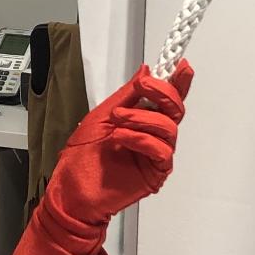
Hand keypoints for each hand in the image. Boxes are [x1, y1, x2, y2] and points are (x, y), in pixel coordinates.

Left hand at [43, 60, 194, 232]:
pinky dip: (142, 139)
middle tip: (142, 88)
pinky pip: (161, 151)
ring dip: (143, 117)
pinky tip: (122, 138)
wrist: (72, 189)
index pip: (167, 98)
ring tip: (118, 119)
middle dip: (162, 93)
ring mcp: (156, 154)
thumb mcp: (103, 115)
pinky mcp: (156, 173)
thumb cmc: (83, 154)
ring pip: (168, 128)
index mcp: (144, 119)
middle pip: (175, 109)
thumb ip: (127, 95)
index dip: (178, 81)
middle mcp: (154, 135)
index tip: (182, 65)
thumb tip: (147, 71)